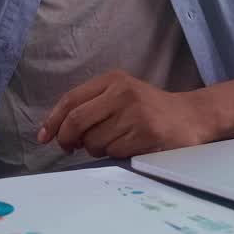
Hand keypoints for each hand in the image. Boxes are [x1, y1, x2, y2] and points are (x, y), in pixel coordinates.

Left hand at [37, 70, 210, 157]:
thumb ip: (90, 107)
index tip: (44, 137)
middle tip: (70, 147)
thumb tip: (56, 132)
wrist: (190, 117)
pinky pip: (114, 152)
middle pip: (77, 121)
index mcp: (113, 79)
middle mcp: (122, 92)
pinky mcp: (146, 133)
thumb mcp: (120, 96)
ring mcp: (135, 113)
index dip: (53, 121)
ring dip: (97, 149)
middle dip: (68, 139)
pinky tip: (130, 145)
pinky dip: (116, 154)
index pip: (71, 99)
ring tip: (115, 141)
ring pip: (94, 141)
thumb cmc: (148, 109)